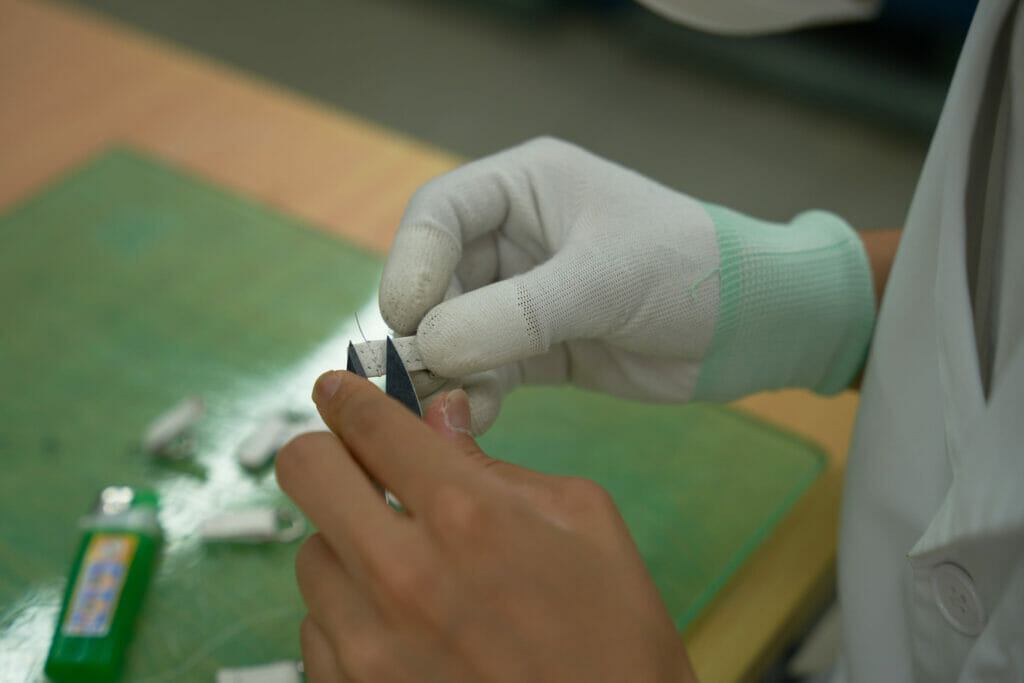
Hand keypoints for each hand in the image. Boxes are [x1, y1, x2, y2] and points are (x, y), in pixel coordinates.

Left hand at [276, 370, 697, 682]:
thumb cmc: (615, 638)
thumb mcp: (584, 523)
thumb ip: (498, 465)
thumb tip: (441, 418)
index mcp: (466, 515)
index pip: (369, 424)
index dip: (347, 396)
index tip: (337, 390)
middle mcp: (400, 576)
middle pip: (305, 471)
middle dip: (329, 454)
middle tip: (360, 466)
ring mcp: (367, 647)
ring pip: (308, 554)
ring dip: (347, 546)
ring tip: (405, 569)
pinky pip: (316, 629)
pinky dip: (349, 614)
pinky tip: (403, 627)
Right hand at [380, 136, 720, 433]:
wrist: (754, 327)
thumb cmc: (686, 271)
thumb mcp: (601, 281)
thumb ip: (514, 314)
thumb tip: (430, 349)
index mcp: (524, 189)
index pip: (440, 213)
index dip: (412, 261)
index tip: (405, 313)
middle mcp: (514, 239)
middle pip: (437, 278)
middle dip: (424, 325)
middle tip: (413, 372)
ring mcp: (522, 297)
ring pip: (455, 331)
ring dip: (445, 367)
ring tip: (443, 400)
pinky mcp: (537, 350)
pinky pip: (487, 371)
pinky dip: (476, 393)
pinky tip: (476, 415)